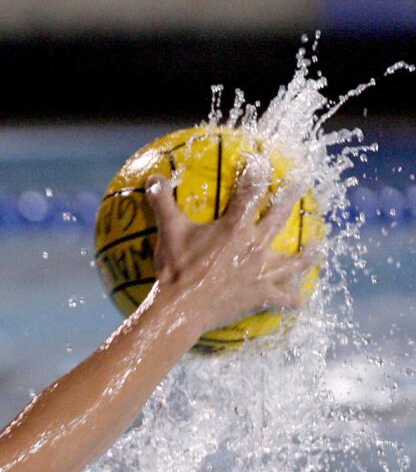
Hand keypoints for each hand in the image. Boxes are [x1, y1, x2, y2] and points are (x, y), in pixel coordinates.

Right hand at [145, 164, 317, 335]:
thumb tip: (153, 178)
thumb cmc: (176, 270)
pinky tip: (301, 299)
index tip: (263, 162)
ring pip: (294, 261)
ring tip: (318, 247)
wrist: (181, 309)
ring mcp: (262, 272)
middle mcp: (255, 246)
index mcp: (235, 227)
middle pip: (280, 216)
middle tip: (303, 182)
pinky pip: (284, 299)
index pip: (250, 192)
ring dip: (308, 254)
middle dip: (292, 196)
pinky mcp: (262, 296)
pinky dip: (294, 299)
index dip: (256, 175)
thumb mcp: (168, 232)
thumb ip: (162, 203)